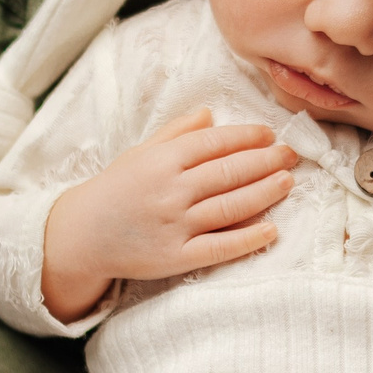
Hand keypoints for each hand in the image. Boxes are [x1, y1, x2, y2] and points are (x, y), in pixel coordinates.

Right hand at [41, 109, 297, 321]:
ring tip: (287, 182)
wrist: (82, 235)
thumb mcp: (140, 153)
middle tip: (291, 155)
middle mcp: (170, 191)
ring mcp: (174, 226)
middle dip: (265, 161)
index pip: (214, 144)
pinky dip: (247, 239)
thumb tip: (211, 114)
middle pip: (228, 173)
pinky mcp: (175, 258)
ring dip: (264, 193)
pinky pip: (219, 248)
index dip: (246, 137)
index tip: (270, 134)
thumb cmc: (116, 189)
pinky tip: (271, 230)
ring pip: (230, 207)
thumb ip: (176, 133)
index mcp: (162, 161)